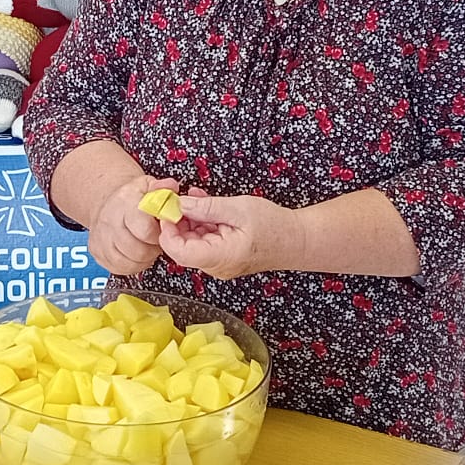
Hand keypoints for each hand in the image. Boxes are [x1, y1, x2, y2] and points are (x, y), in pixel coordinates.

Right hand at [90, 174, 166, 275]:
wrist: (108, 203)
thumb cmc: (132, 198)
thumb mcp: (148, 185)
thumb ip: (163, 187)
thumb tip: (171, 187)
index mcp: (125, 204)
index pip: (145, 230)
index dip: (159, 234)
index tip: (163, 230)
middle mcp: (110, 222)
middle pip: (137, 250)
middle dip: (153, 249)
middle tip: (156, 240)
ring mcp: (102, 239)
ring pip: (128, 263)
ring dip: (143, 259)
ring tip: (146, 246)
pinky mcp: (97, 253)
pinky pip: (119, 269)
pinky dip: (132, 265)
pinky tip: (136, 254)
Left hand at [157, 190, 300, 279]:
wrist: (297, 240)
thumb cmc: (275, 226)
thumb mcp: (238, 209)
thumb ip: (207, 208)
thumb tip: (180, 204)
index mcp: (220, 257)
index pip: (178, 251)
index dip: (167, 230)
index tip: (168, 210)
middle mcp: (216, 266)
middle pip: (182, 247)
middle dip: (178, 222)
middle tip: (180, 198)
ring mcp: (219, 264)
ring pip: (193, 243)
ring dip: (190, 220)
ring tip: (198, 198)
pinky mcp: (223, 258)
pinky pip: (205, 242)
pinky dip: (202, 224)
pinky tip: (206, 207)